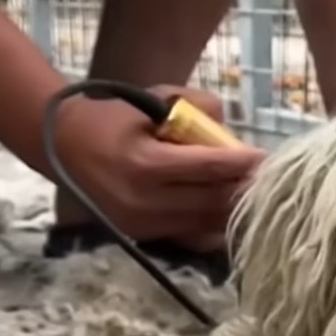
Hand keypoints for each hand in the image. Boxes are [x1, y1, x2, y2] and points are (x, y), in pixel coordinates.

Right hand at [53, 84, 265, 250]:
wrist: (60, 147)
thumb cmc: (113, 117)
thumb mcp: (153, 98)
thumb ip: (196, 106)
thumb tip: (233, 132)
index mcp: (146, 164)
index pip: (210, 167)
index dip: (244, 164)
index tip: (270, 158)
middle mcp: (145, 201)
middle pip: (214, 202)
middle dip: (246, 190)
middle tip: (275, 180)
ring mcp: (144, 225)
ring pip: (207, 224)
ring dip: (235, 210)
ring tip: (260, 196)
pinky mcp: (144, 237)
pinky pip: (192, 235)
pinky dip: (215, 224)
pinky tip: (232, 212)